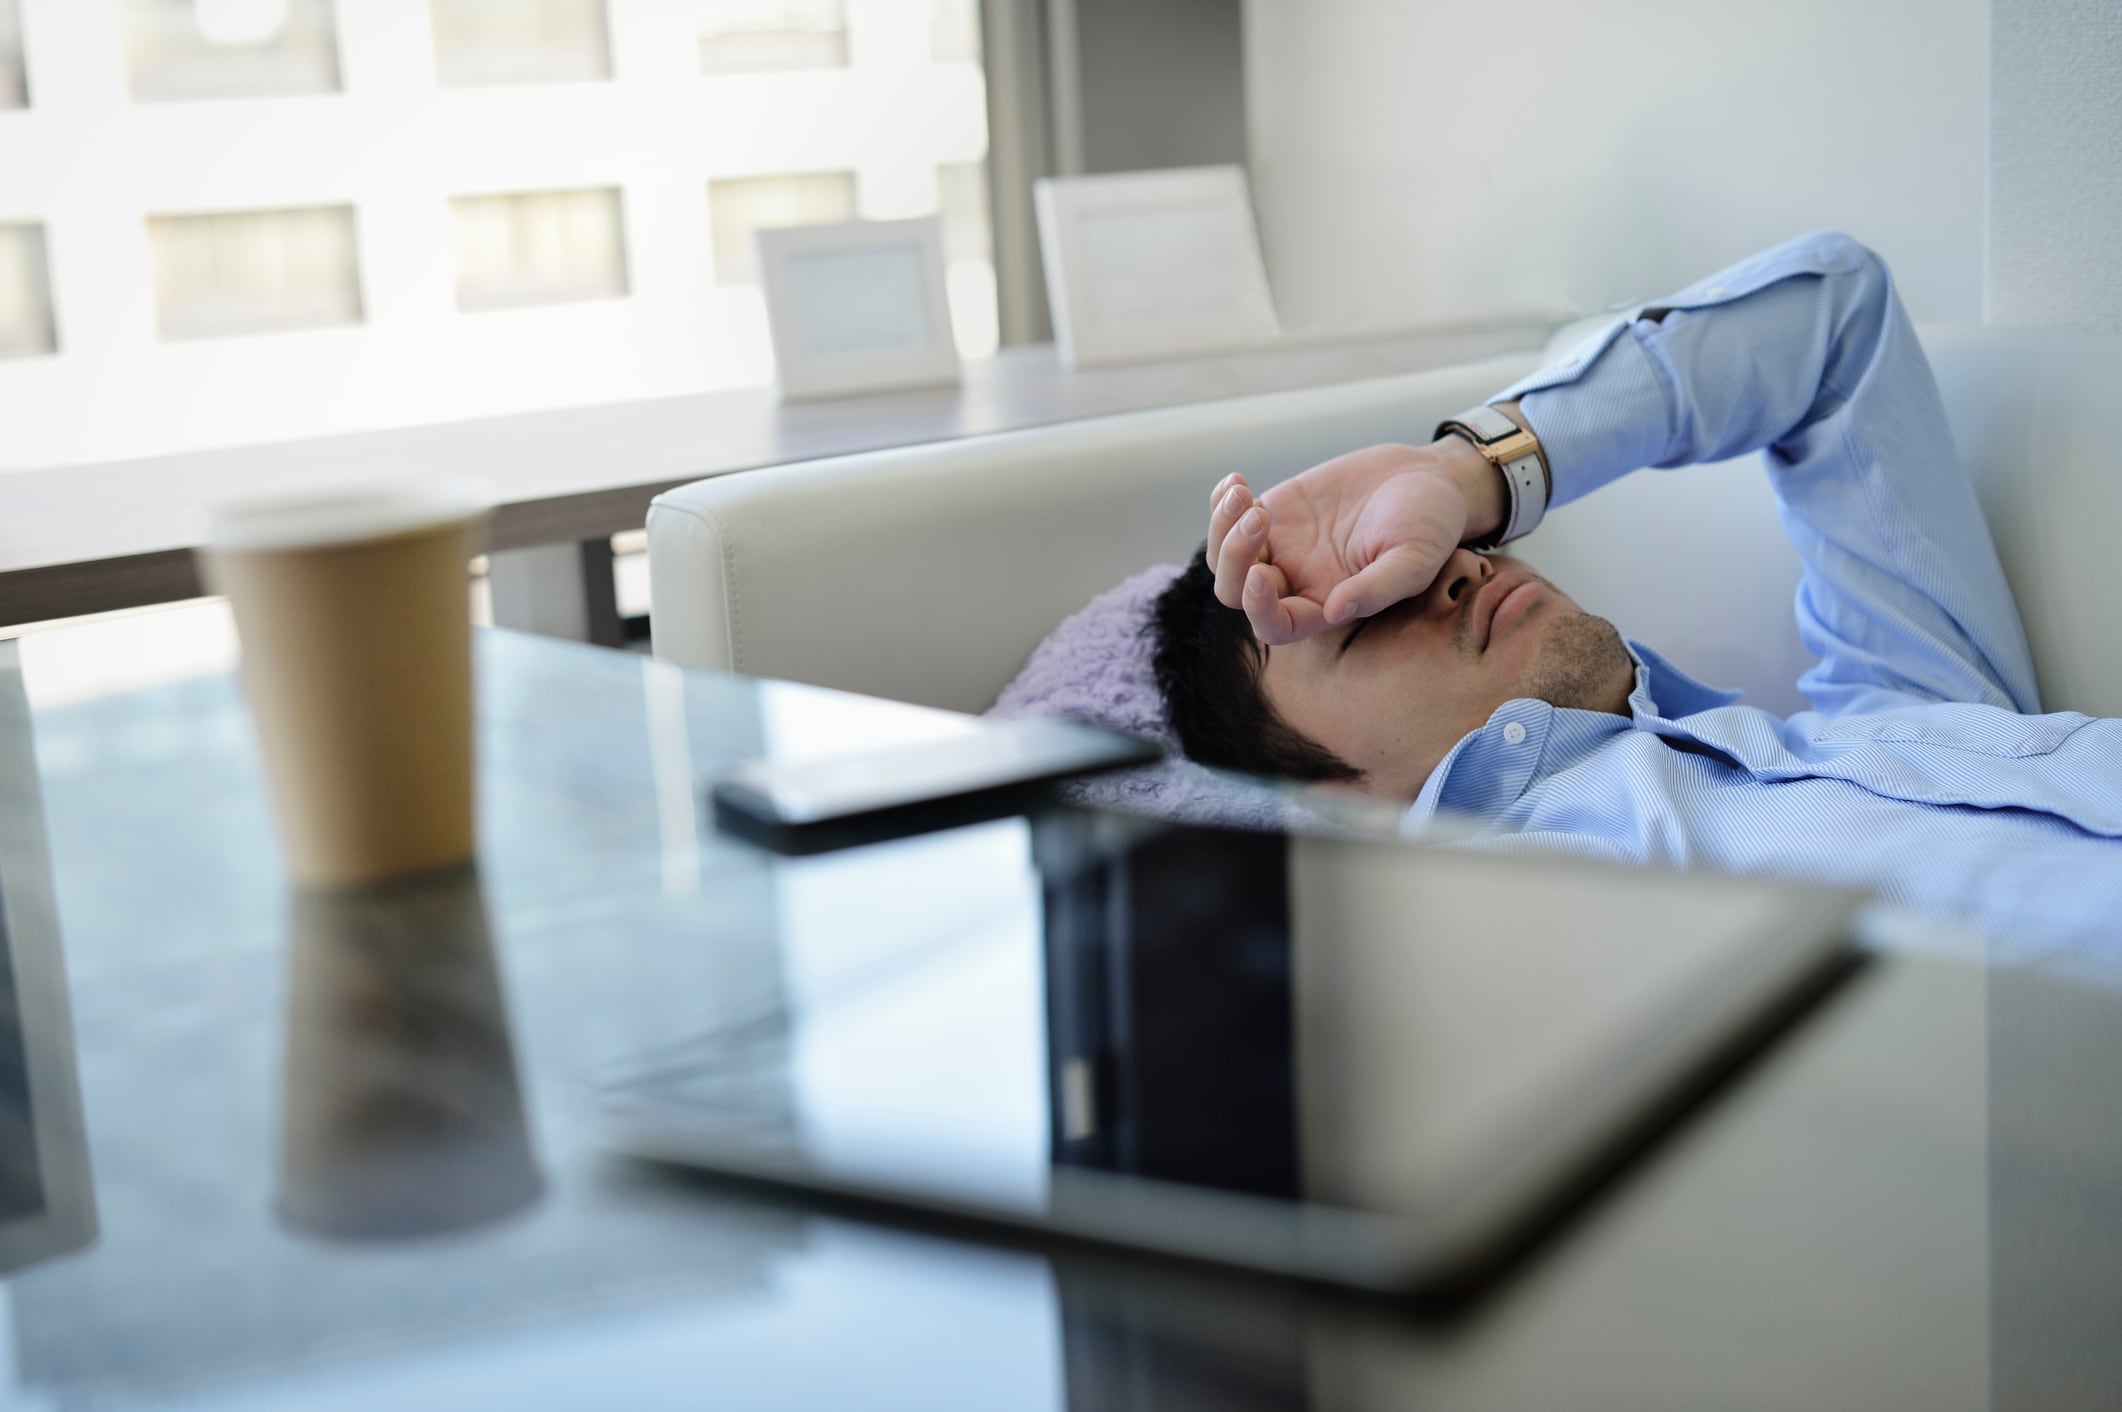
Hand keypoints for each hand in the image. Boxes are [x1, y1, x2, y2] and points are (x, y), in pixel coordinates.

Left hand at [1206, 438, 1500, 644]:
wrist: (1428, 479)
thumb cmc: (1430, 526)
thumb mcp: (1415, 559)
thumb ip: (1378, 588)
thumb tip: (1336, 611)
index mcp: (1326, 606)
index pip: (1276, 626)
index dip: (1259, 608)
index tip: (1262, 571)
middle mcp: (1296, 582)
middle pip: (1237, 592)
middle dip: (1234, 558)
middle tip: (1258, 516)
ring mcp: (1281, 547)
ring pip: (1226, 557)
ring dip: (1221, 527)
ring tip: (1242, 493)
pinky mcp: (1277, 511)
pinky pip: (1230, 516)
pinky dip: (1222, 501)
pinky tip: (1236, 480)